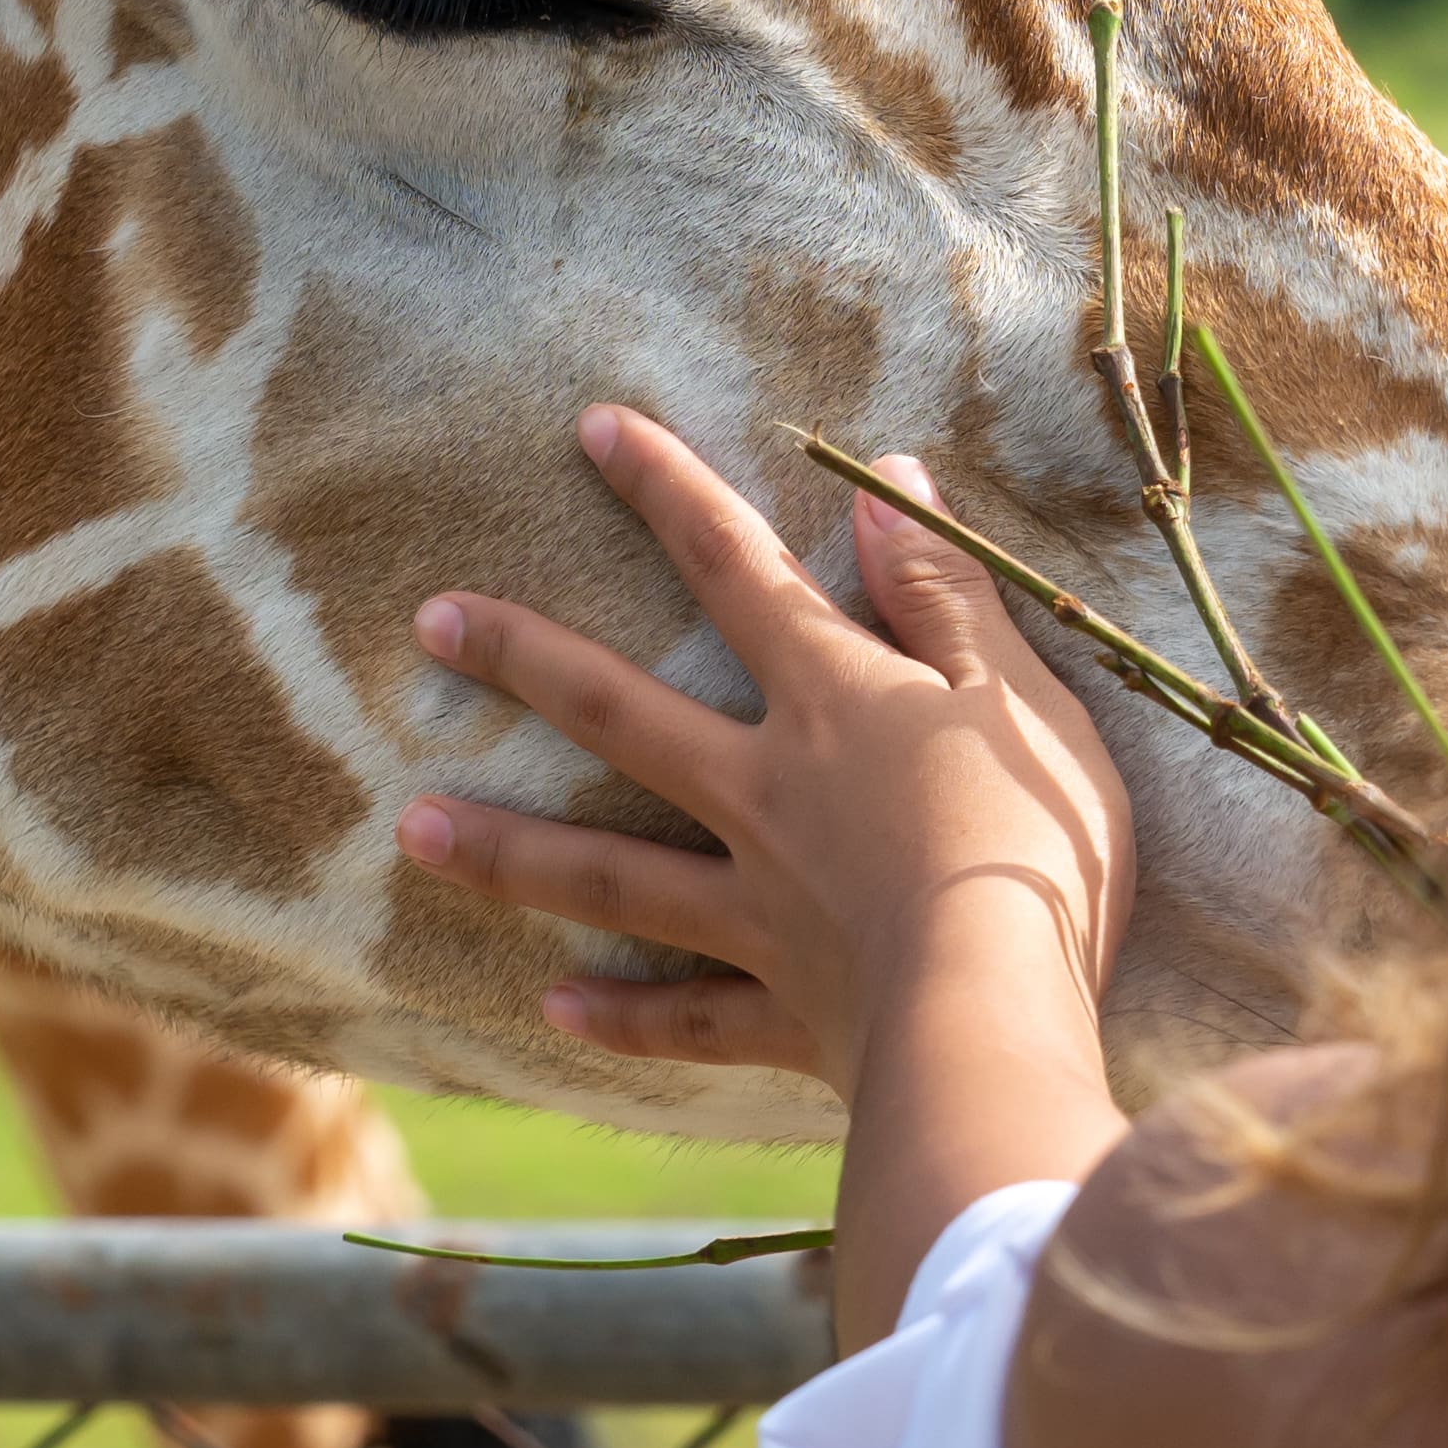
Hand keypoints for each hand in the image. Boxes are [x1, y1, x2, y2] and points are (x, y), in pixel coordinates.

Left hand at [395, 406, 1132, 1106]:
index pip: (736, 567)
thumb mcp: (1016, 690)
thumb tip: (886, 481)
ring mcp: (761, 910)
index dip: (667, 489)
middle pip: (619, 713)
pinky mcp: (785, 1013)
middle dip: (522, 659)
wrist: (1001, 1015)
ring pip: (611, 875)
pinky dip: (624, 1018)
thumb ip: (944, 591)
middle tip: (428, 625)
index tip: (593, 428)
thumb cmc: (1034, 840)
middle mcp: (766, 796)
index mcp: (832, 702)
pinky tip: (551, 1008)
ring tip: (414, 826)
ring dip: (508, 850)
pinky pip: (688, 1019)